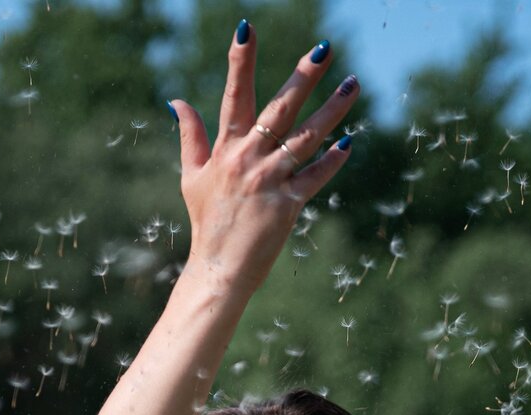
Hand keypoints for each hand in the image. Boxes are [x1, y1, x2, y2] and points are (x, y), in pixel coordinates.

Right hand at [170, 24, 357, 297]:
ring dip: (332, 111)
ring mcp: (269, 181)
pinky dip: (331, 161)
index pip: (235, 96)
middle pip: (279, 109)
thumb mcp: (192, 177)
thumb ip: (191, 137)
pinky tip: (348, 143)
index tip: (247, 28)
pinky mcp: (288, 205)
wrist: (219, 269)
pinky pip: (314, 177)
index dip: (241, 62)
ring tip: (353, 85)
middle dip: (302, 76)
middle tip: (324, 48)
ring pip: (305, 138)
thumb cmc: (207, 223)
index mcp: (226, 148)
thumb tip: (177, 102)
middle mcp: (248, 159)